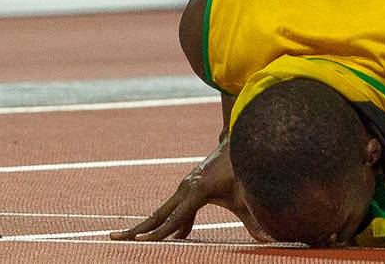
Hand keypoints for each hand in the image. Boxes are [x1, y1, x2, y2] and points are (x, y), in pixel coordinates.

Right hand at [109, 138, 271, 241]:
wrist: (237, 143)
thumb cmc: (243, 169)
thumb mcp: (249, 196)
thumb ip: (255, 220)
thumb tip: (270, 240)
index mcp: (198, 191)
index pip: (175, 218)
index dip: (160, 233)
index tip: (143, 243)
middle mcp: (185, 188)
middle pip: (158, 214)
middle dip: (137, 229)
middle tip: (114, 239)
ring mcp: (184, 187)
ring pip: (161, 211)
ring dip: (145, 226)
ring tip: (125, 238)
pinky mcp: (188, 188)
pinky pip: (173, 209)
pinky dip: (166, 222)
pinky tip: (176, 237)